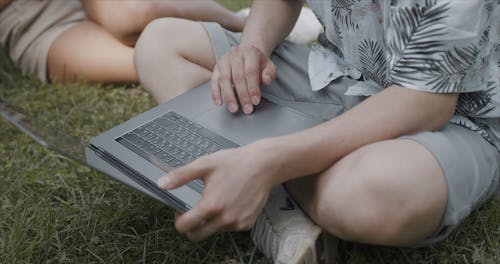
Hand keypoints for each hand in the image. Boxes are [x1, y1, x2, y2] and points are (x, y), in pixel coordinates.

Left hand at [157, 141, 277, 240]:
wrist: (264, 165)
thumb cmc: (236, 163)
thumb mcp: (205, 165)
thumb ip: (181, 176)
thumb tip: (161, 184)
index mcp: (210, 205)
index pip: (184, 227)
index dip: (178, 219)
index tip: (182, 210)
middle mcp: (224, 218)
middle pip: (196, 235)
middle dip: (191, 226)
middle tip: (195, 209)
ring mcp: (237, 223)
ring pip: (213, 232)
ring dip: (209, 222)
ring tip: (217, 200)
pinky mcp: (247, 224)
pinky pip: (229, 228)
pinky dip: (225, 220)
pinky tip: (230, 203)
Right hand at [211, 44, 275, 114]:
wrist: (246, 53)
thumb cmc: (258, 63)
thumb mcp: (269, 66)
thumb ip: (270, 73)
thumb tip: (266, 80)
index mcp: (250, 52)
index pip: (250, 71)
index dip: (253, 88)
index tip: (255, 101)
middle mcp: (235, 54)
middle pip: (237, 77)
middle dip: (242, 95)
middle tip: (247, 109)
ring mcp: (224, 60)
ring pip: (224, 79)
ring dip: (228, 96)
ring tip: (233, 109)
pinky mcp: (216, 67)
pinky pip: (214, 81)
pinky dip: (215, 93)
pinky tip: (219, 103)